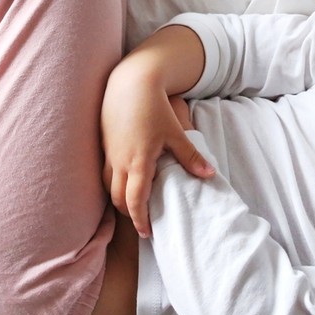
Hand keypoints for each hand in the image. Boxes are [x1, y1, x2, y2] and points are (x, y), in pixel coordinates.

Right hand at [101, 74, 213, 237]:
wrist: (129, 82)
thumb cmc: (154, 106)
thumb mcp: (175, 132)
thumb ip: (190, 156)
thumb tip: (209, 176)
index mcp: (138, 162)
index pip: (135, 201)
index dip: (140, 220)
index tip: (147, 233)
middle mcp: (120, 161)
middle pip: (117, 199)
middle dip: (128, 213)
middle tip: (140, 222)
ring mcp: (109, 153)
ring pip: (108, 186)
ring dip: (118, 198)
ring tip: (131, 204)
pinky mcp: (104, 144)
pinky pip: (105, 171)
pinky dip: (113, 183)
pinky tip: (123, 180)